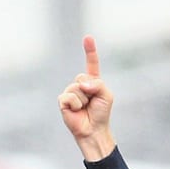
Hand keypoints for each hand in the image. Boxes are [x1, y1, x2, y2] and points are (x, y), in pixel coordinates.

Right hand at [58, 36, 115, 160]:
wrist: (93, 130)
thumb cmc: (101, 113)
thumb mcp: (106, 95)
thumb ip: (97, 84)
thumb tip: (81, 84)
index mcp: (92, 81)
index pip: (91, 63)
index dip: (89, 51)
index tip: (88, 38)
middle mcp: (80, 85)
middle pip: (82, 76)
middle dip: (90, 89)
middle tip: (92, 102)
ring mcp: (70, 92)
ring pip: (76, 88)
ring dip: (83, 99)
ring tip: (85, 108)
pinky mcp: (63, 102)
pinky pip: (69, 97)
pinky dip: (75, 104)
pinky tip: (77, 111)